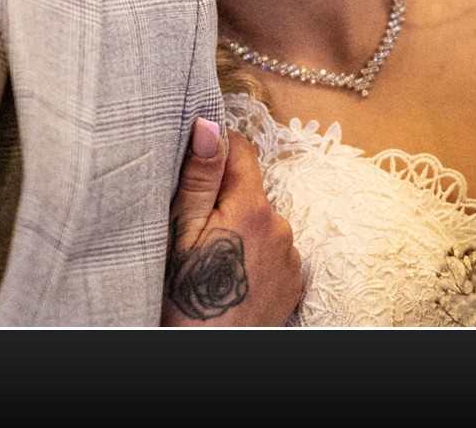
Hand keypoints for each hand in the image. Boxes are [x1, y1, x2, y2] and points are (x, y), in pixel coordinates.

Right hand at [161, 117, 303, 325]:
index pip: (241, 149)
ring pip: (260, 220)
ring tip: (210, 256)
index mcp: (251, 208)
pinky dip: (251, 253)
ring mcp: (291, 256)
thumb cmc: (186, 295)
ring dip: (238, 227)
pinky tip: (229, 273)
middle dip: (222, 197)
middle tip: (192, 227)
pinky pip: (271, 250)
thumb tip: (209, 125)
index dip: (214, 150)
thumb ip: (199, 177)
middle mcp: (281, 227)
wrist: (209, 350)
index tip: (192, 166)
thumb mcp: (181, 231)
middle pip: (249, 189)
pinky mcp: (294, 280)